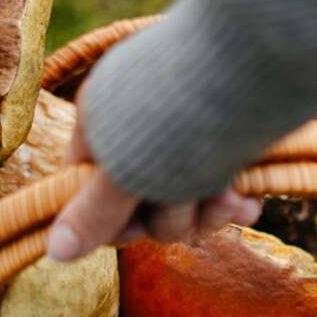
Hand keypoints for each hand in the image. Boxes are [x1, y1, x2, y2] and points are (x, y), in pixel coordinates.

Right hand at [46, 96, 261, 261]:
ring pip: (187, 204)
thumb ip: (93, 213)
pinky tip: (248, 200)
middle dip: (171, 217)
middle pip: (144, 208)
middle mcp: (141, 129)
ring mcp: (189, 135)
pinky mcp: (231, 142)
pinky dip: (235, 202)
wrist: (262, 64)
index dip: (111, 223)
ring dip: (207, 211)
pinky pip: (223, 192)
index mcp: (101, 124)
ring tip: (227, 194)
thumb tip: (54, 251)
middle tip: (191, 203)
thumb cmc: (181, 116)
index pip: (89, 193)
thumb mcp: (129, 173)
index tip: (133, 233)